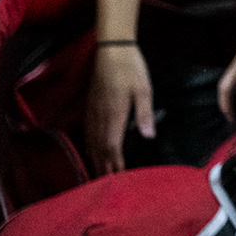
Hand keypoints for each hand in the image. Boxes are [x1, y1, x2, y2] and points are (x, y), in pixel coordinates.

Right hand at [86, 43, 153, 175]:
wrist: (111, 50)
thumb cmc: (131, 69)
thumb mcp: (143, 90)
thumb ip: (145, 114)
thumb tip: (148, 136)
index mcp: (114, 116)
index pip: (113, 147)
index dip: (115, 164)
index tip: (118, 180)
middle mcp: (100, 118)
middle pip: (100, 149)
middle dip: (104, 167)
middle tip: (106, 186)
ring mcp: (92, 112)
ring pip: (92, 142)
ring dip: (95, 159)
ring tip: (98, 175)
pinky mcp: (90, 106)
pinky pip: (87, 132)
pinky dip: (89, 146)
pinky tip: (91, 150)